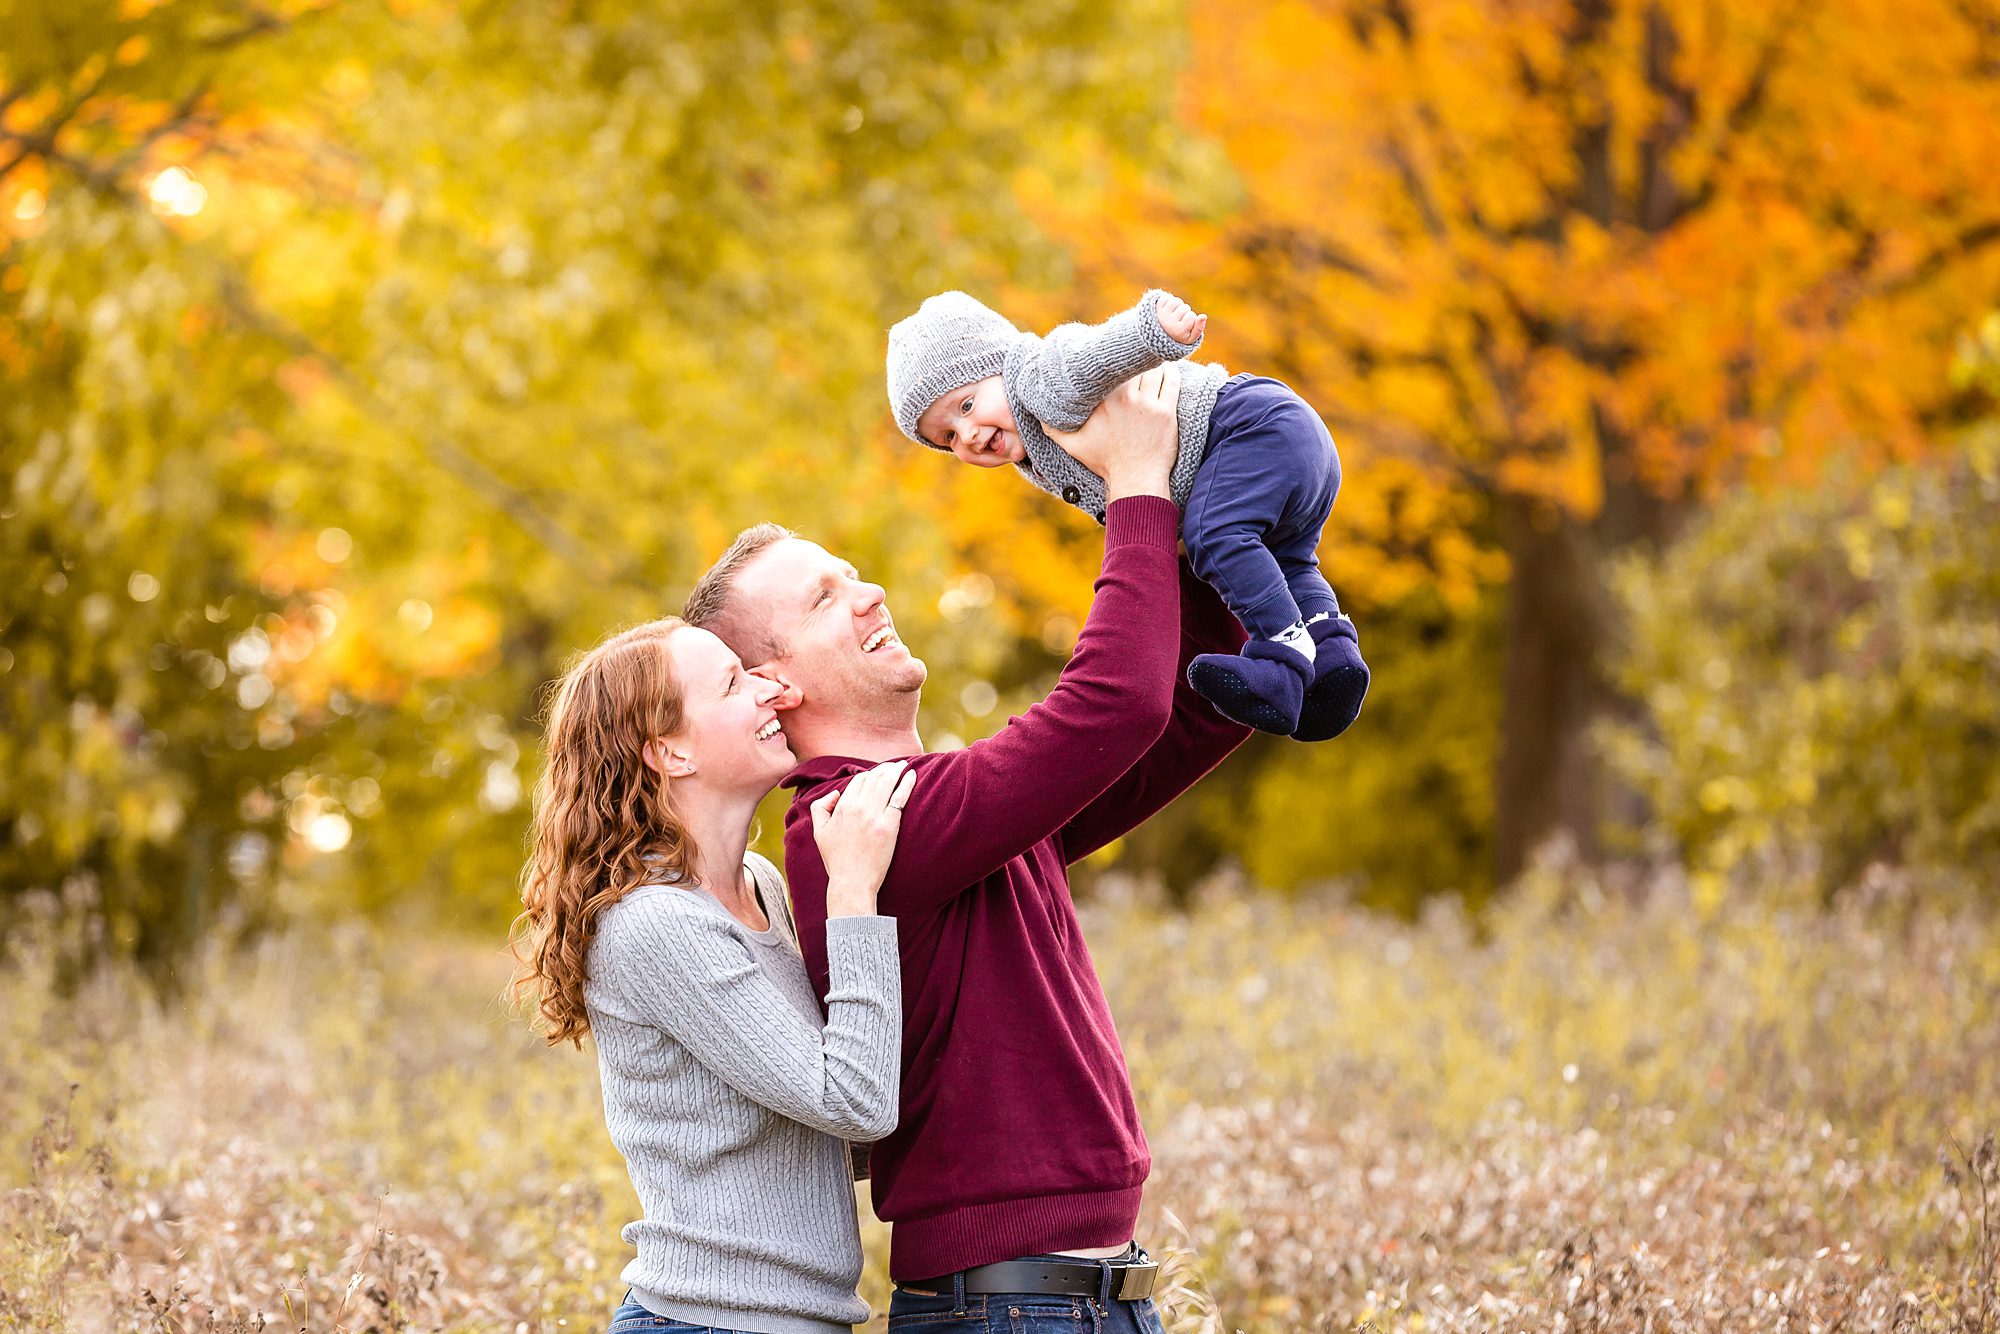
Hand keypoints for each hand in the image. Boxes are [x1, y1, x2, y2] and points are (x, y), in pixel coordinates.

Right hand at [809, 760, 915, 916]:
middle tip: (895, 766)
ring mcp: (875, 815)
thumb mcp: (819, 832)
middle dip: (885, 769)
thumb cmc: (836, 860)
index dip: (870, 775)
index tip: (878, 774)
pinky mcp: (889, 825)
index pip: (858, 781)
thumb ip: (820, 808)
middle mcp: (858, 807)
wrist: (852, 882)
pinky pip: (900, 797)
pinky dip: (906, 783)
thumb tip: (835, 793)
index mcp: (842, 807)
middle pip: (874, 778)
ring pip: (887, 783)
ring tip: (904, 766)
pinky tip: (912, 775)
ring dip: (896, 771)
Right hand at [1045, 363, 1181, 501]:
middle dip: (1131, 355)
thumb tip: (1039, 411)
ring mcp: (1147, 405)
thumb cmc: (1105, 461)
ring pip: (1153, 368)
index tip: (1112, 352)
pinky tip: (1165, 367)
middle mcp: (1124, 399)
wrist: (1135, 479)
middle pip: (1131, 363)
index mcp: (1101, 401)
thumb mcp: (1072, 445)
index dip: (1111, 356)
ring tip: (1149, 359)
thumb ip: (1053, 427)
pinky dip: (1169, 370)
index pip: (1107, 367)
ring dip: (1152, 361)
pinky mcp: (1166, 412)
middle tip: (1132, 352)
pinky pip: (1170, 380)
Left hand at [1156, 293, 1205, 345]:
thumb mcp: (1190, 338)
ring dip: (1178, 306)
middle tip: (1179, 320)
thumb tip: (1203, 316)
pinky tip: (1168, 310)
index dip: (1192, 319)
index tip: (1185, 325)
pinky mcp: (1157, 308)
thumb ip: (1199, 328)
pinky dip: (1170, 301)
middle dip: (1185, 312)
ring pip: (1177, 301)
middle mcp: (1169, 323)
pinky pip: (1168, 298)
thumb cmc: (1178, 336)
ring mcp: (1162, 314)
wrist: (1158, 335)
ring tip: (1175, 314)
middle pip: (1185, 308)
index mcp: (1178, 332)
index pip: (1192, 316)